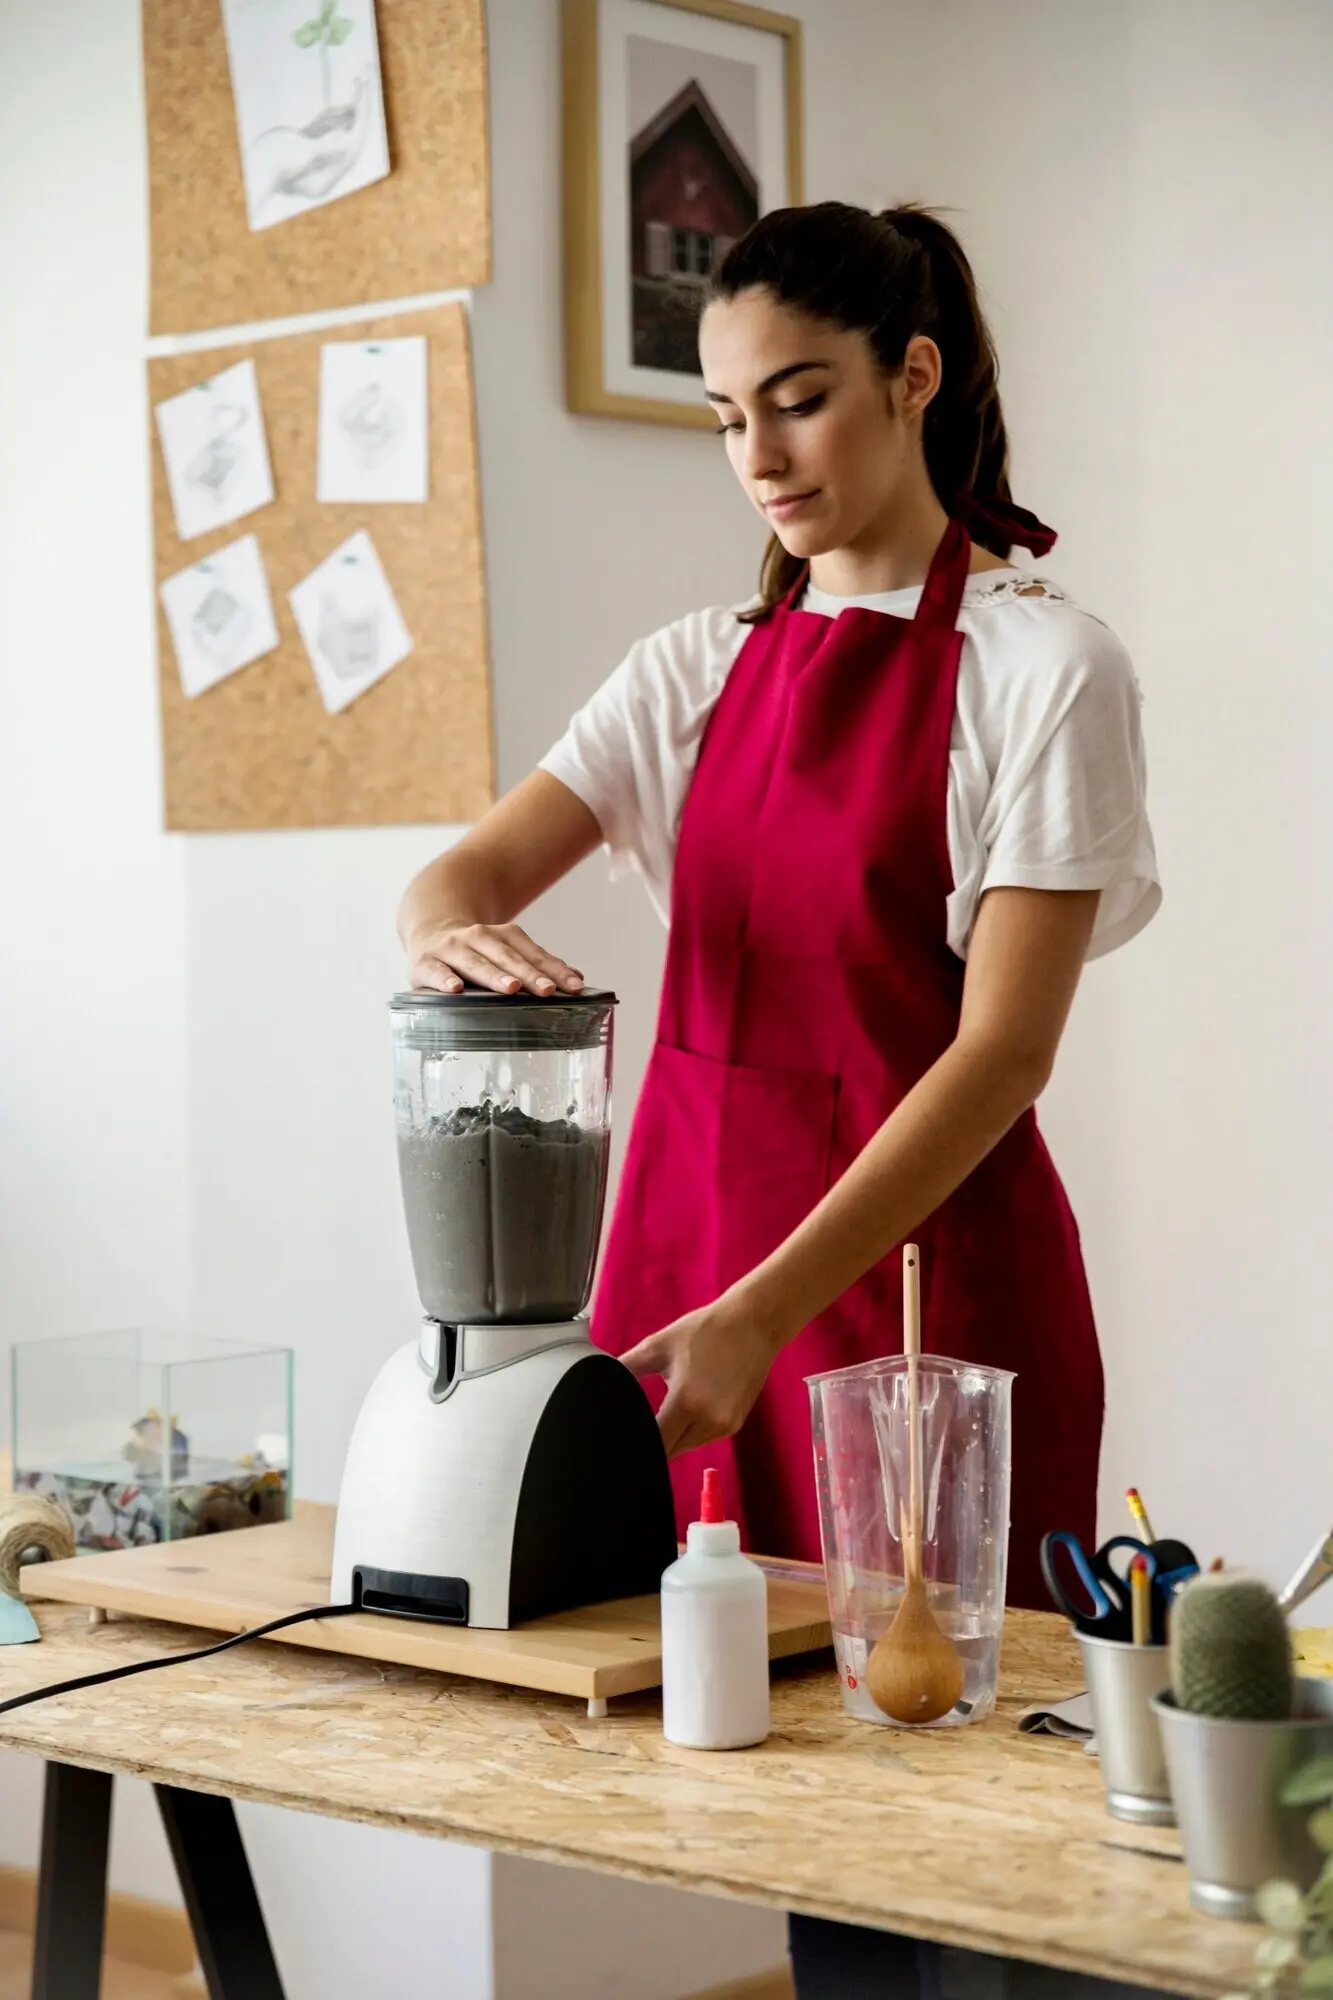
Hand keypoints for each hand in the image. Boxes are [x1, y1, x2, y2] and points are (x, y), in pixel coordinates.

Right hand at [408, 921, 584, 997]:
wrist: (429, 930)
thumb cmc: (476, 951)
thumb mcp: (506, 951)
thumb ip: (537, 965)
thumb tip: (577, 979)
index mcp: (503, 936)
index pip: (533, 954)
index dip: (555, 970)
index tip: (575, 986)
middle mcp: (478, 938)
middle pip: (507, 958)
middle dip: (528, 974)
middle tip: (548, 990)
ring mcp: (451, 949)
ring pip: (475, 963)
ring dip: (493, 976)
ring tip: (511, 988)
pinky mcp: (424, 963)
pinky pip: (435, 972)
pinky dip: (444, 979)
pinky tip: (455, 990)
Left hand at [620, 1296, 780, 1456]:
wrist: (753, 1324)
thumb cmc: (705, 1331)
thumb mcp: (658, 1346)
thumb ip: (626, 1368)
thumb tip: (597, 1381)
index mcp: (687, 1402)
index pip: (654, 1444)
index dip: (635, 1443)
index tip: (620, 1438)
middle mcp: (709, 1421)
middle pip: (669, 1452)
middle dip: (650, 1442)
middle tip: (632, 1428)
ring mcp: (725, 1426)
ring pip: (686, 1448)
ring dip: (671, 1438)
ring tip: (657, 1418)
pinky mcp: (735, 1425)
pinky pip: (702, 1439)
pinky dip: (689, 1432)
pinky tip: (682, 1412)